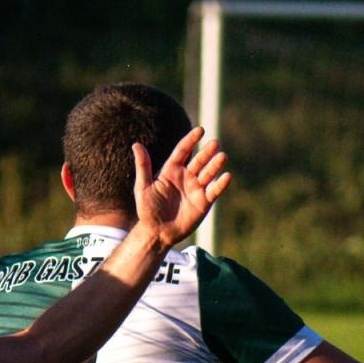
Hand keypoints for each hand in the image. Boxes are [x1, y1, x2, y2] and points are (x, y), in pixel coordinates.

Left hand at [133, 126, 230, 248]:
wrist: (157, 232)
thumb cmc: (147, 210)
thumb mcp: (143, 187)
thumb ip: (143, 166)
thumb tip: (136, 145)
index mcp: (171, 170)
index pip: (183, 151)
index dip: (191, 140)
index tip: (200, 130)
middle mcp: (186, 177)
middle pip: (199, 160)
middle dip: (207, 152)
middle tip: (215, 143)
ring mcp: (196, 188)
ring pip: (208, 173)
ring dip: (215, 165)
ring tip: (222, 156)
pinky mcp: (204, 202)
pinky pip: (214, 191)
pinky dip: (220, 184)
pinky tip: (227, 176)